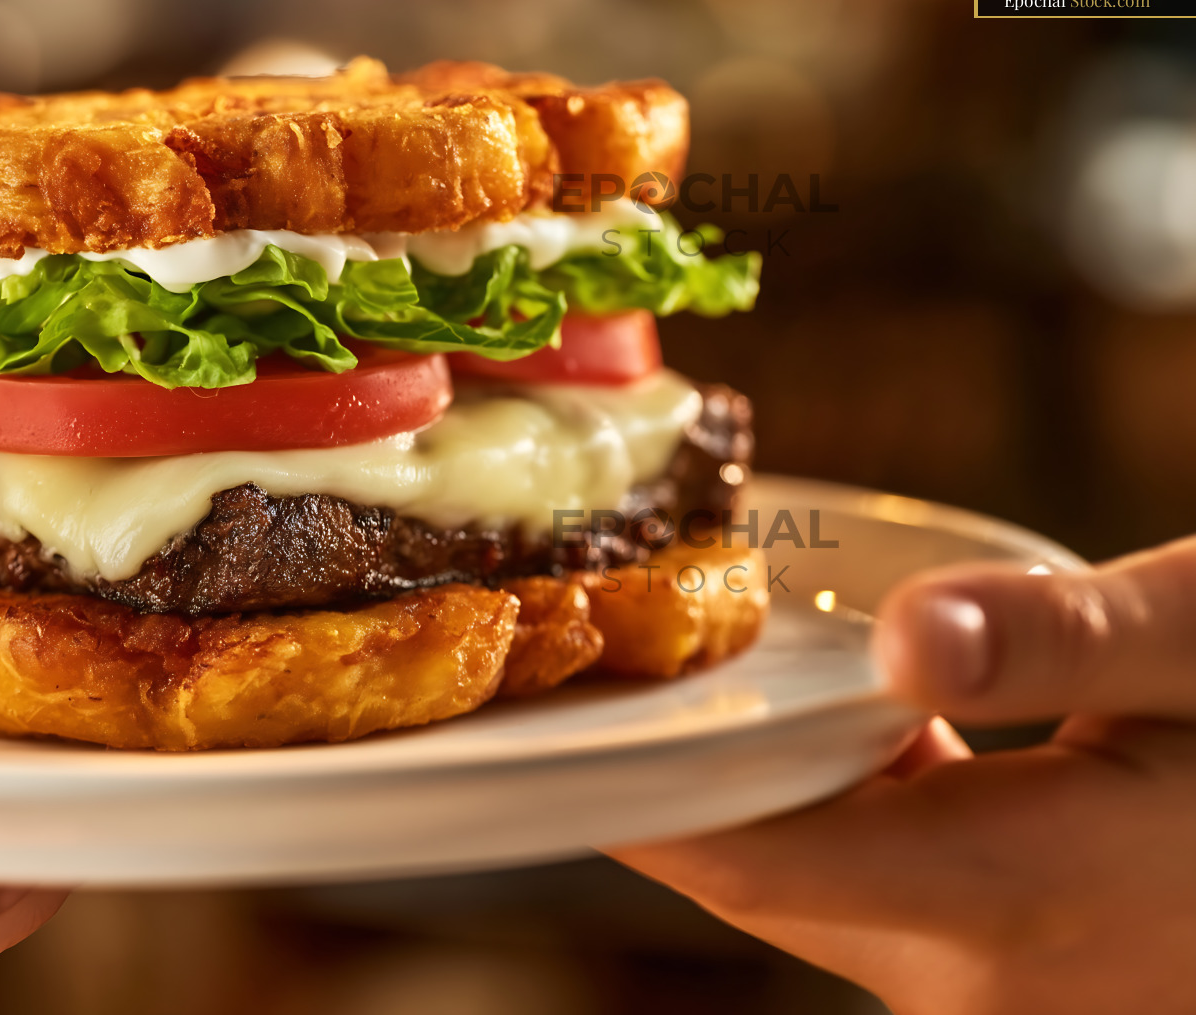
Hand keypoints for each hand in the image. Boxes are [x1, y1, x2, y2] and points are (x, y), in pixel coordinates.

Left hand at [611, 535, 1195, 1014]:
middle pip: (758, 870)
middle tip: (588, 644)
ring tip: (675, 652)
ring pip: (811, 875)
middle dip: (668, 763)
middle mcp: (986, 980)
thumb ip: (1065, 638)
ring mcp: (997, 988)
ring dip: (751, 775)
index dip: (628, 786)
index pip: (752, 861)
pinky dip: (833, 794)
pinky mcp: (1014, 963)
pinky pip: (875, 878)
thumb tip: (907, 631)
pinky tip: (831, 705)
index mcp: (1022, 899)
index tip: (545, 707)